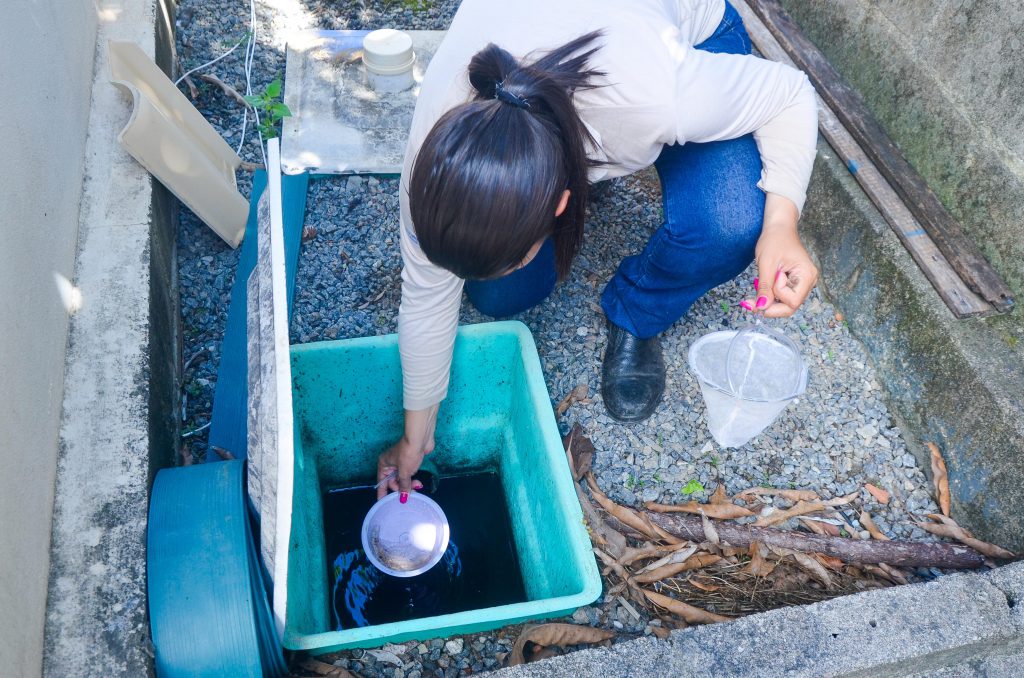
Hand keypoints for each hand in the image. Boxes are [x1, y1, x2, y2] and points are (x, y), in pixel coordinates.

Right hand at [376, 405, 437, 500]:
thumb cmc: (408, 454)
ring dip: (409, 483)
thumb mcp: (404, 472)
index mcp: (384, 464)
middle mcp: (390, 463)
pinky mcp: (410, 460)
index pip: (382, 482)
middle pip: (393, 481)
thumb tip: (403, 498)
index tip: (382, 503)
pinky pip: (409, 474)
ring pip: (402, 478)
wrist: (420, 439)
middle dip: (401, 488)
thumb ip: (403, 485)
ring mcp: (400, 461)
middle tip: (410, 494)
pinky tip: (418, 483)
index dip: (382, 493)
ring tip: (417, 485)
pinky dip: (412, 479)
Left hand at [742, 195, 817, 317]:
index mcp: (807, 275)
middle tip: (751, 302)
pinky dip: (770, 296)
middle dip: (770, 306)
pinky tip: (762, 289)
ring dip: (769, 301)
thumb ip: (765, 287)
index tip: (770, 279)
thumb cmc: (775, 240)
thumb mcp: (767, 264)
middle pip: (790, 307)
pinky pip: (783, 297)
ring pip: (785, 304)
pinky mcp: (795, 283)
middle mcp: (809, 282)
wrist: (778, 227)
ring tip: (757, 288)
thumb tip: (761, 308)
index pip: (792, 301)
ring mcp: (802, 283)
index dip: (777, 296)